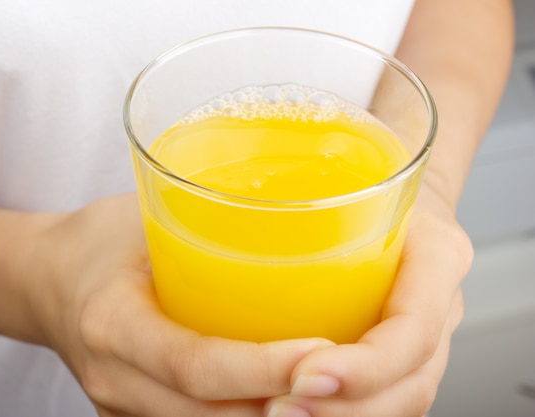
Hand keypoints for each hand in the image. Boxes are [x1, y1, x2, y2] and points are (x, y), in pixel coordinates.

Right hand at [26, 193, 329, 415]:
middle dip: (289, 410)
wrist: (46, 281)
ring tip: (336, 397)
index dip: (263, 369)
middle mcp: (115, 380)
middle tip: (350, 383)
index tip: (324, 354)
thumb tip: (297, 215)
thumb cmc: (102, 241)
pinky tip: (292, 402)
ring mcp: (123, 409)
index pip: (194, 364)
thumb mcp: (145, 219)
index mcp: (113, 324)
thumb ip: (206, 227)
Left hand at [265, 185, 472, 416]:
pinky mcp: (405, 351)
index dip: (366, 367)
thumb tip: (207, 194)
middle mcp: (441, 303)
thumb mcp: (345, 167)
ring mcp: (429, 334)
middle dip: (346, 411)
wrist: (396, 183)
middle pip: (410, 385)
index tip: (303, 376)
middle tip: (279, 410)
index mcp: (436, 255)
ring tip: (278, 415)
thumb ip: (310, 179)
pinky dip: (342, 412)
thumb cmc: (367, 172)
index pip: (415, 329)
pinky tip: (292, 407)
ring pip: (401, 402)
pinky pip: (384, 398)